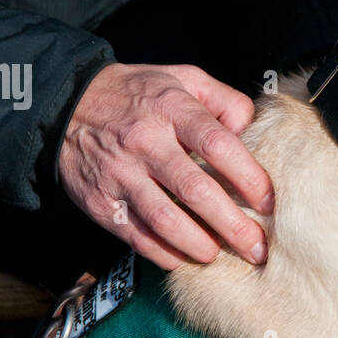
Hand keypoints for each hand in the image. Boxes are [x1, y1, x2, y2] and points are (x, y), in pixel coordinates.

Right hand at [59, 63, 273, 269]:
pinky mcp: (101, 202)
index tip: (269, 203)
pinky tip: (185, 258)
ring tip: (220, 255)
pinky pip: (138, 237)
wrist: (68, 106)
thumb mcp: (183, 79)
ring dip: (200, 246)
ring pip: (166, 220)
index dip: (249, 178)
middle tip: (257, 248)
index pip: (218, 145)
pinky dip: (166, 255)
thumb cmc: (139, 95)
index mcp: (172, 109)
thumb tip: (254, 130)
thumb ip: (225, 100)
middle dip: (233, 226)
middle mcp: (146, 142)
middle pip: (196, 191)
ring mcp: (121, 174)